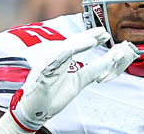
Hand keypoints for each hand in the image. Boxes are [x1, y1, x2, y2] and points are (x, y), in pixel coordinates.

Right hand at [0, 27, 139, 132]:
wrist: (36, 113)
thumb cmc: (52, 97)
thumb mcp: (79, 82)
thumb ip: (91, 71)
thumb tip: (108, 62)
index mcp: (62, 60)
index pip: (78, 45)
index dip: (91, 38)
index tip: (105, 35)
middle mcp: (53, 59)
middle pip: (72, 43)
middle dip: (87, 36)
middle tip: (102, 31)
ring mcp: (46, 65)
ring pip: (63, 50)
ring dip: (78, 44)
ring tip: (93, 40)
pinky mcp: (40, 74)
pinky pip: (51, 62)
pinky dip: (62, 55)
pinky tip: (72, 49)